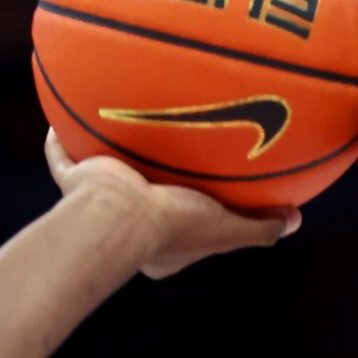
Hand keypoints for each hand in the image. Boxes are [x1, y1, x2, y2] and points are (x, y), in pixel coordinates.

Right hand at [44, 132, 298, 279]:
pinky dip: (61, 138)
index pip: (180, 229)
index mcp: (160, 245)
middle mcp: (127, 226)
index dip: (192, 214)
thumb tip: (296, 220)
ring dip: (109, 154)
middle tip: (165, 154)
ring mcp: (98, 203)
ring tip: (119, 123)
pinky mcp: (76, 180)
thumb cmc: (174, 224)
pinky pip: (63, 156)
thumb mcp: (227, 229)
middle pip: (142, 199)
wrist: (120, 214)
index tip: (203, 195)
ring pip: (103, 175)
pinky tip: (64, 113)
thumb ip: (260, 227)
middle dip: (150, 180)